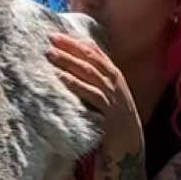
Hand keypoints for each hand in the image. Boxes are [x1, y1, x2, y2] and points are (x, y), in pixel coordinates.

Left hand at [47, 34, 142, 149]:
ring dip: (69, 61)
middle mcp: (114, 82)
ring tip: (51, 54)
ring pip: (89, 72)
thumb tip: (74, 66)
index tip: (57, 34)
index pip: (94, 52)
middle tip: (50, 38)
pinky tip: (61, 77)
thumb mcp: (107, 95)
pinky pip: (90, 93)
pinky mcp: (108, 110)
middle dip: (70, 47)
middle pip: (90, 58)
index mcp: (114, 75)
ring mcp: (112, 95)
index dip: (75, 42)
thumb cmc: (114, 120)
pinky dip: (74, 83)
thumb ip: (95, 80)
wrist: (130, 145)